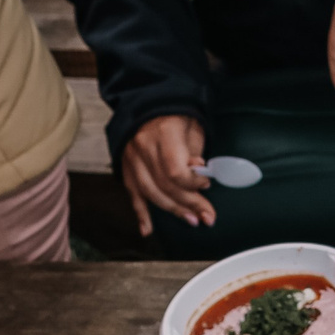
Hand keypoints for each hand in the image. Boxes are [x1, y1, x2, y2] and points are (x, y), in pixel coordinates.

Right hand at [121, 112, 212, 236]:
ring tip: (192, 220)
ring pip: (150, 193)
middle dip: (190, 204)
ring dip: (173, 210)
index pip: (175, 171)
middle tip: (208, 215)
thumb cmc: (177, 117)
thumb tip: (199, 176)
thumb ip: (195, 153)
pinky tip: (147, 230)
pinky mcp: (126, 167)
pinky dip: (141, 214)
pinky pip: (133, 194)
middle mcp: (143, 147)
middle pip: (165, 186)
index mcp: (162, 134)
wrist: (150, 105)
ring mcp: (131, 158)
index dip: (193, 183)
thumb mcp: (193, 128)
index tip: (207, 183)